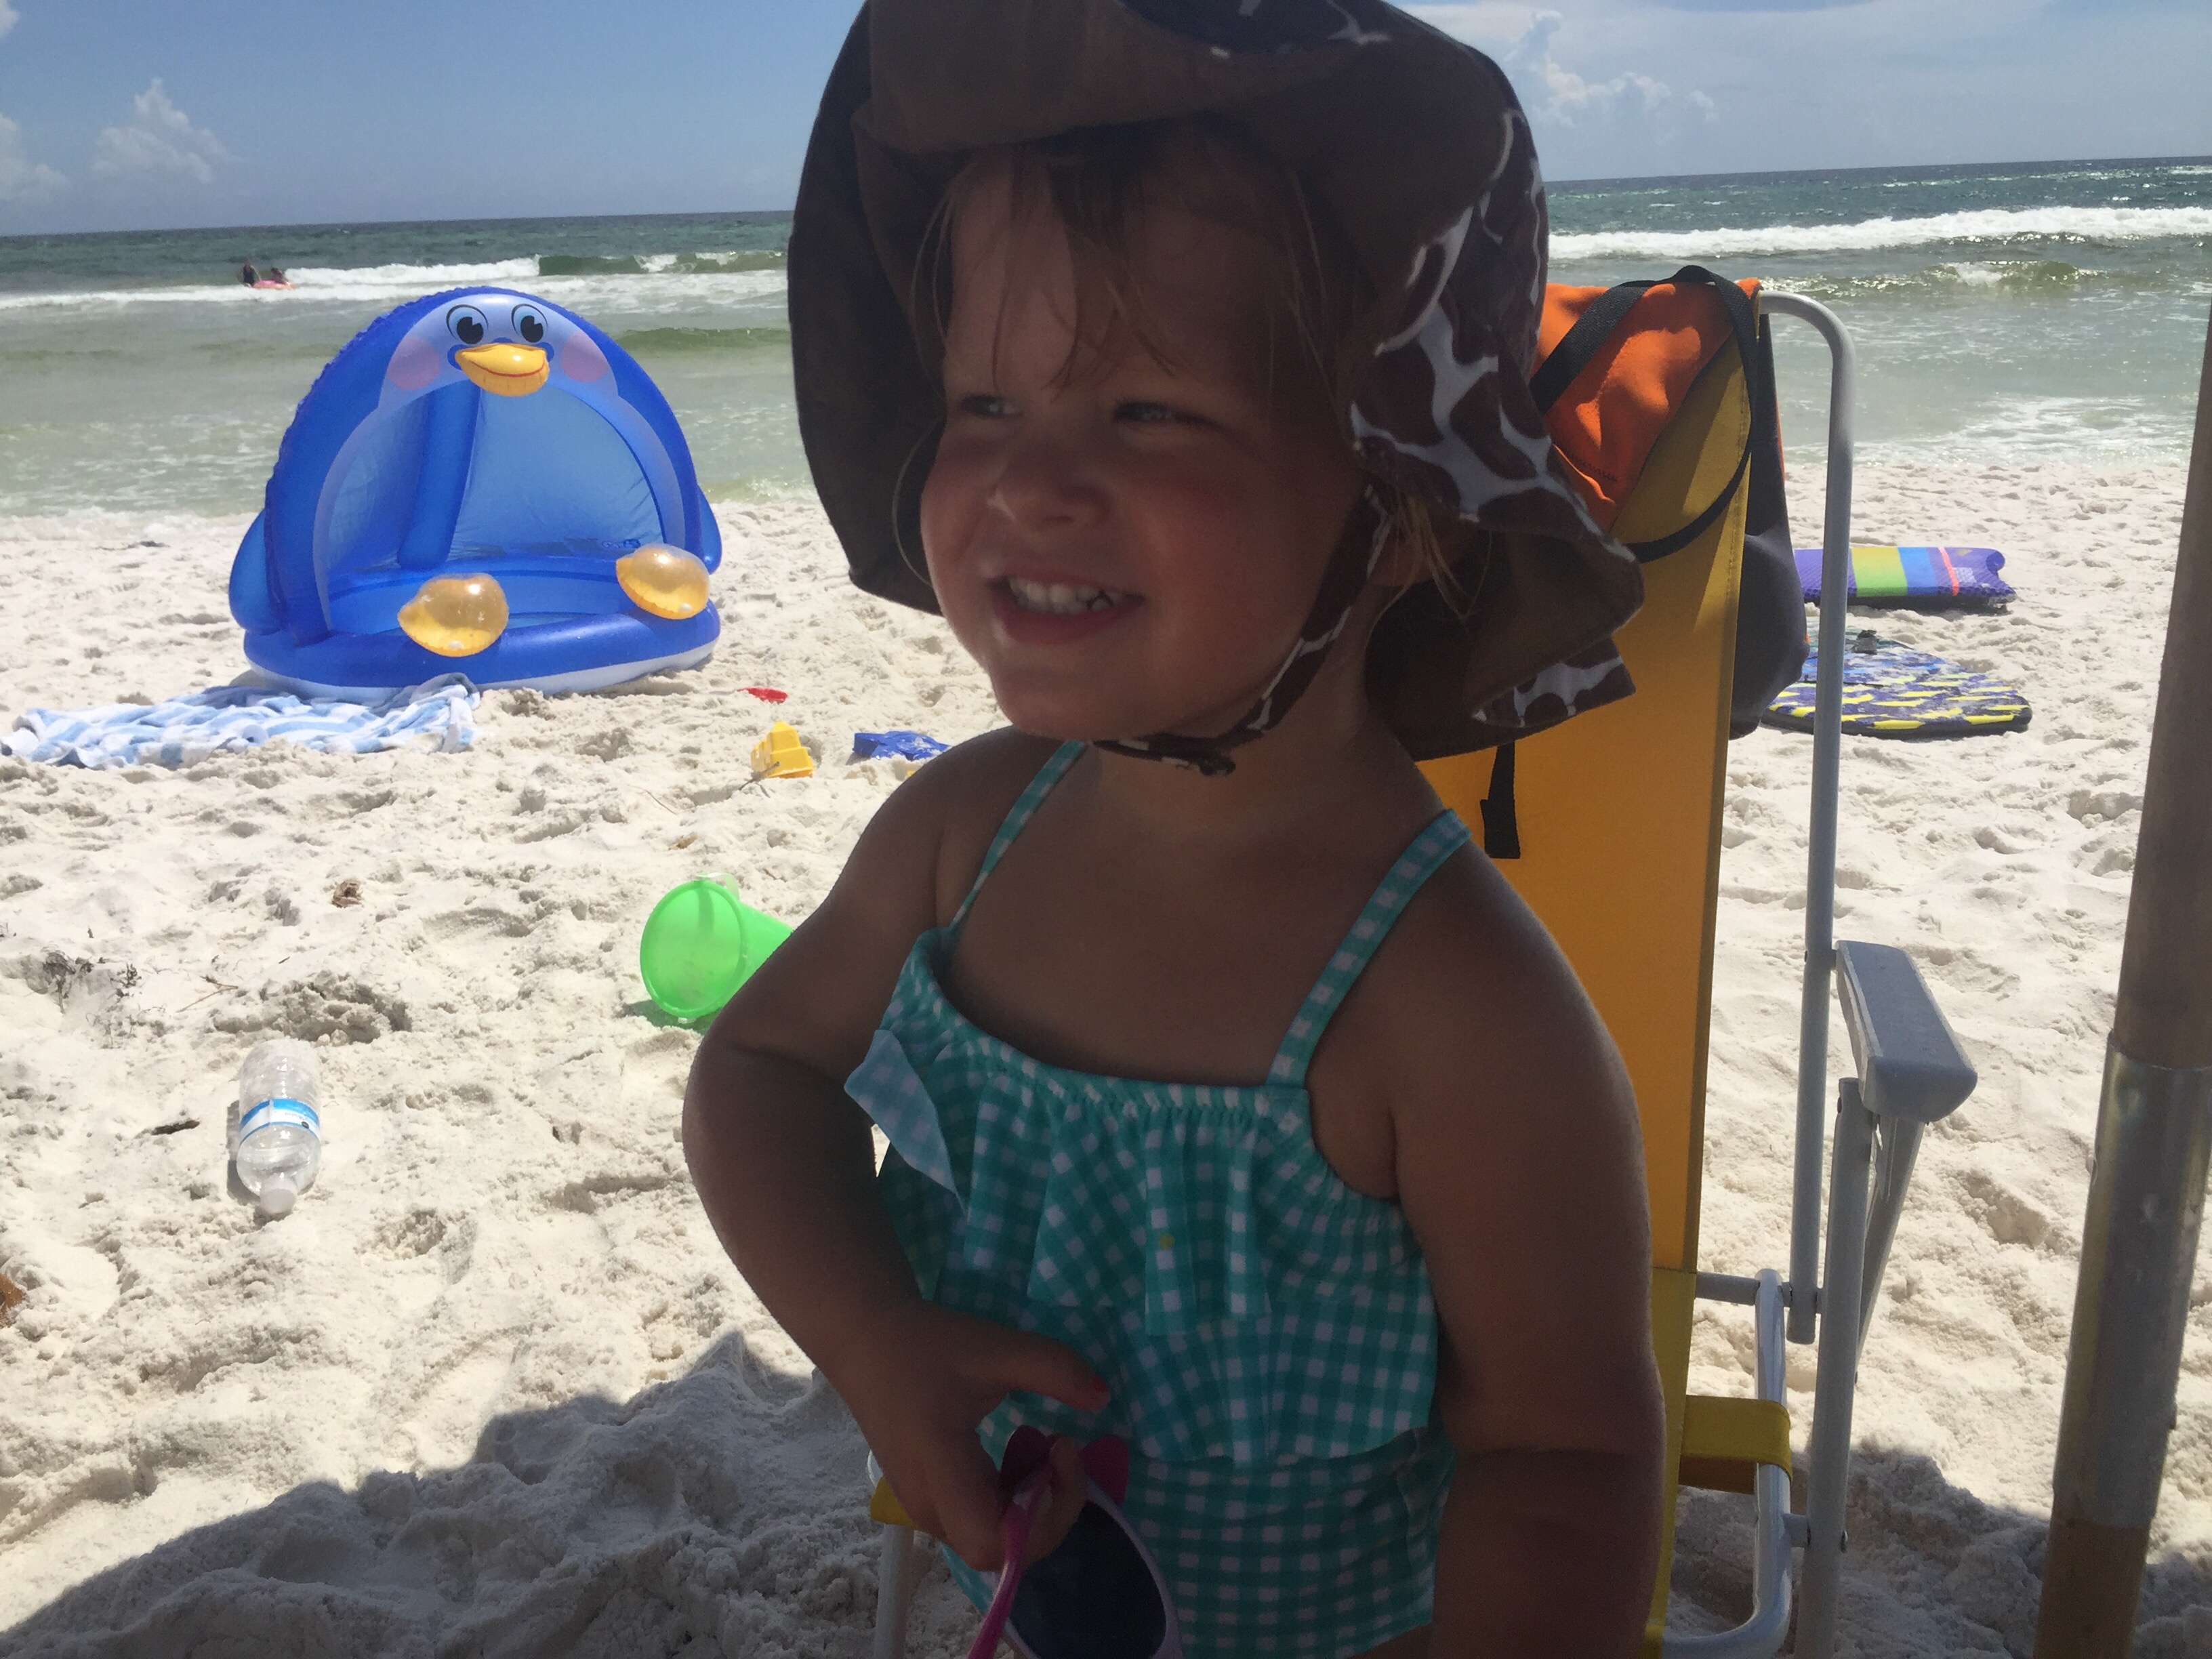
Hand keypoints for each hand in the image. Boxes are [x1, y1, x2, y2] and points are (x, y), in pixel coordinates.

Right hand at [840, 1301, 1106, 1571]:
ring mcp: (924, 1506)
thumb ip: (1053, 1368)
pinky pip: (980, 1517)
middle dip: (1049, 1508)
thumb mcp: (994, 1346)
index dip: (1044, 1518)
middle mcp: (929, 1505)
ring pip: (993, 1537)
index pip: (995, 1544)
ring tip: (1042, 1445)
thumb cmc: (923, 1343)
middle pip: (1001, 1549)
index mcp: (939, 1474)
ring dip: (1033, 1500)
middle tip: (1062, 1448)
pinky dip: (1013, 1493)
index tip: (1063, 1450)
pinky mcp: (929, 1495)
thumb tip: (1103, 1398)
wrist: (863, 1338)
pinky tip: (1018, 1449)